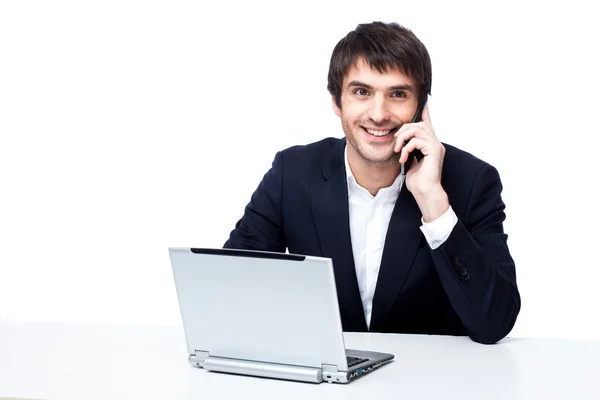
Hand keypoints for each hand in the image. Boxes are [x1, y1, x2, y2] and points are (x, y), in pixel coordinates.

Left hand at [393, 106, 448, 220]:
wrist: (425, 193)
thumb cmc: (418, 182)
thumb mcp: (411, 163)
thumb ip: (410, 152)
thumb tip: (404, 146)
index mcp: (431, 146)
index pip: (429, 125)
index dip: (426, 115)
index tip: (424, 106)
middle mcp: (436, 144)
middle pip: (419, 124)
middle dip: (404, 129)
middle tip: (395, 142)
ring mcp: (436, 146)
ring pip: (417, 129)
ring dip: (403, 138)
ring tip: (398, 150)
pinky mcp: (434, 150)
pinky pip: (417, 140)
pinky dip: (407, 148)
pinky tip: (404, 158)